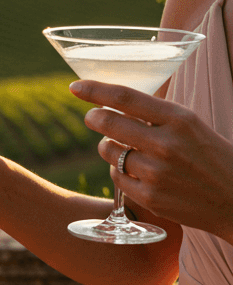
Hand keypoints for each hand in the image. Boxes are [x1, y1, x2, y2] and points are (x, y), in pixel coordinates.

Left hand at [71, 79, 232, 241]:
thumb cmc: (210, 156)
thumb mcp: (191, 125)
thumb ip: (157, 114)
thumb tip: (115, 101)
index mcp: (178, 119)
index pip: (125, 97)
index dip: (95, 90)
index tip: (75, 86)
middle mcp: (165, 144)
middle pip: (108, 123)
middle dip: (93, 118)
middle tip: (92, 117)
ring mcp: (155, 173)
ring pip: (108, 151)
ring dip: (107, 147)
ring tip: (122, 147)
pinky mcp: (149, 197)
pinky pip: (116, 178)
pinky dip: (119, 172)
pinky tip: (135, 171)